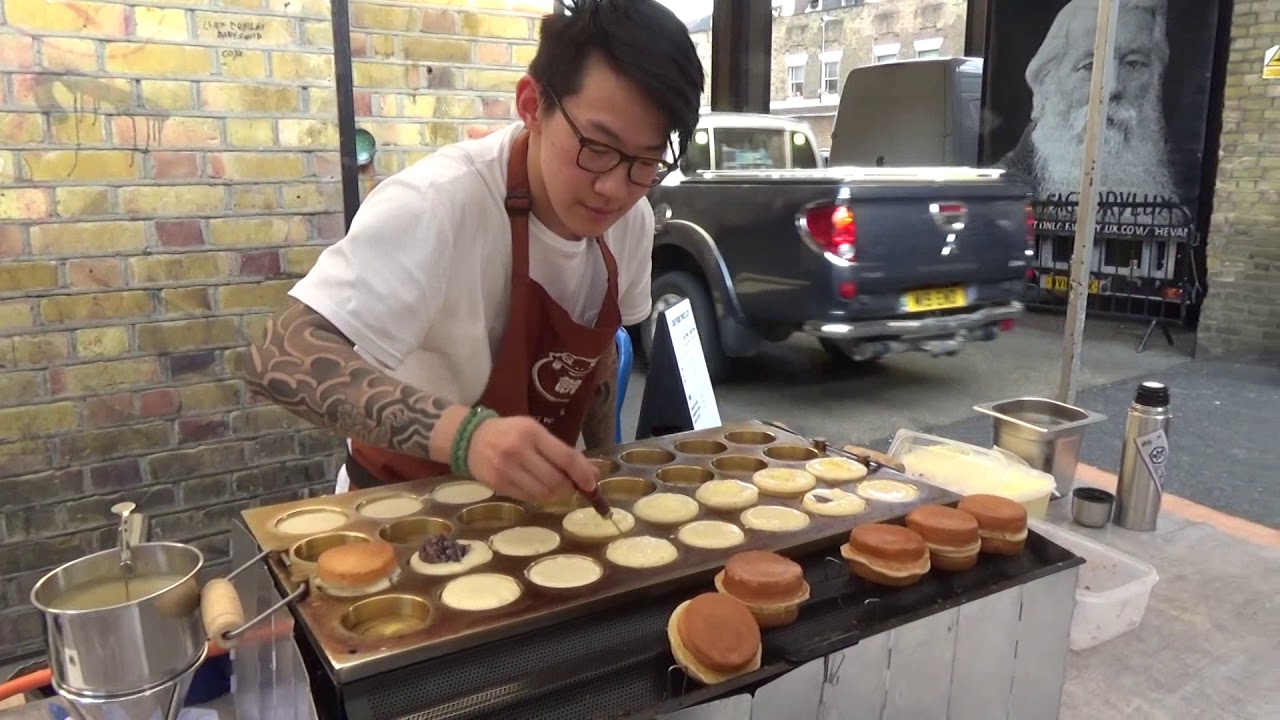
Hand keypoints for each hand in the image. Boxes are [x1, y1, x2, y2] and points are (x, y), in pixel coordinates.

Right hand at [466, 416, 598, 502]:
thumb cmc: (510, 432)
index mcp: (532, 433)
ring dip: (556, 496)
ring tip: (557, 490)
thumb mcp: (535, 431)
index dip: (582, 474)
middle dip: (569, 488)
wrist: (471, 438)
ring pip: (543, 494)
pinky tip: (539, 490)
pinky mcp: (498, 485)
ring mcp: (506, 469)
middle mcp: (519, 451)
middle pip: (555, 480)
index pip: (565, 457)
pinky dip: (539, 497)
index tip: (592, 484)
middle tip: (572, 487)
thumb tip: (590, 473)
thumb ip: (560, 450)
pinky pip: (527, 498)